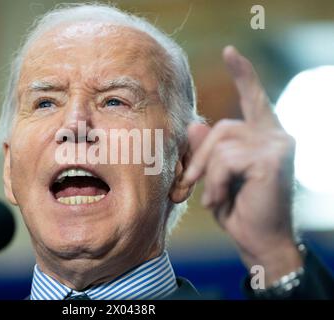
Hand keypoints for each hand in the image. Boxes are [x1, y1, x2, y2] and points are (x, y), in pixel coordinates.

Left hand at [185, 46, 301, 284]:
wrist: (260, 243)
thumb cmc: (239, 210)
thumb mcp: (216, 177)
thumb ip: (209, 151)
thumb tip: (195, 125)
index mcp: (265, 137)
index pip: (254, 99)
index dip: (242, 75)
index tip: (230, 52)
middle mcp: (277, 135)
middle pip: (222, 126)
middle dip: (199, 157)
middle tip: (188, 183)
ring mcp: (279, 145)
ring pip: (222, 143)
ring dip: (207, 173)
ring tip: (211, 197)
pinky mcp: (273, 159)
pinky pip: (226, 160)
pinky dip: (216, 182)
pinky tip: (220, 199)